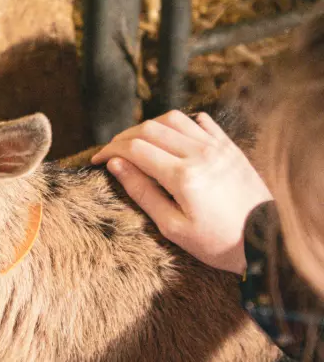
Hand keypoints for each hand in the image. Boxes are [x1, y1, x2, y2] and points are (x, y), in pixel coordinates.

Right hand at [91, 111, 272, 274]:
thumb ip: (142, 192)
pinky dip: (180, 123)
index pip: (135, 149)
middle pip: (150, 129)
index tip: (97, 161)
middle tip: (111, 152)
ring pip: (173, 119)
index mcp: (182, 176)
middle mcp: (199, 153)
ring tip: (137, 143)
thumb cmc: (217, 242)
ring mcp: (217, 146)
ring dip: (149, 126)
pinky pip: (200, 121)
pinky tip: (172, 137)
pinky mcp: (230, 147)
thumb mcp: (172, 227)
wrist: (265, 242)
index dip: (110, 151)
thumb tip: (116, 165)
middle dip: (124, 137)